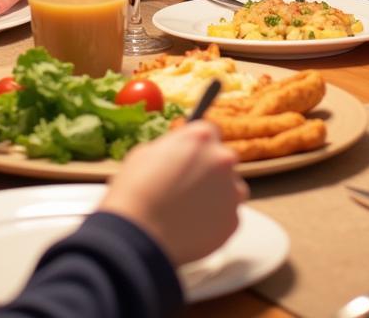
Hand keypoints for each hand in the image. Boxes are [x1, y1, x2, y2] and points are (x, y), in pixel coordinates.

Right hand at [99, 122, 246, 265]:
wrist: (138, 235)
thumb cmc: (135, 190)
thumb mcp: (147, 152)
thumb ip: (172, 149)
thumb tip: (177, 154)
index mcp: (201, 136)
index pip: (210, 132)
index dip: (198, 146)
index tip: (191, 157)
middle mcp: (222, 159)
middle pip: (223, 160)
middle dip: (209, 170)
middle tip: (187, 186)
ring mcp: (231, 191)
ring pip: (231, 189)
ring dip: (216, 196)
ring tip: (190, 210)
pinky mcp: (233, 221)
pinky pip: (227, 217)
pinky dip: (214, 221)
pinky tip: (192, 227)